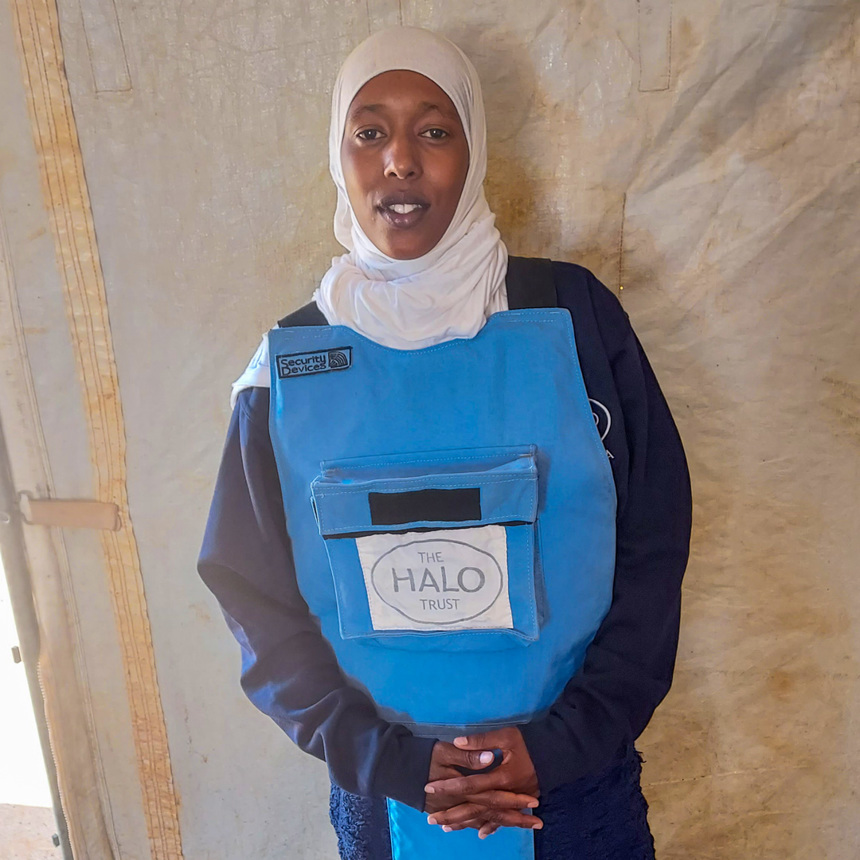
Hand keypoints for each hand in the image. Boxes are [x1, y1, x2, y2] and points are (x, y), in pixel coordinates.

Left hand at [424, 728, 541, 836]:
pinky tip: (481, 834)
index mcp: (500, 778)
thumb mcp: (506, 736)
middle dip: (452, 814)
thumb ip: (482, 741)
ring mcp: (511, 801)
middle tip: (431, 819)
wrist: (552, 753)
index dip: (449, 787)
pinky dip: (491, 826)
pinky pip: (502, 819)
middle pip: (474, 807)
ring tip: (446, 827)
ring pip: (485, 816)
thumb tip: (457, 742)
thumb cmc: (528, 743)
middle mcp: (504, 794)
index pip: (469, 785)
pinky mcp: (517, 802)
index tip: (430, 787)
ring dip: (466, 822)